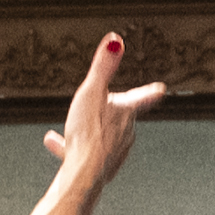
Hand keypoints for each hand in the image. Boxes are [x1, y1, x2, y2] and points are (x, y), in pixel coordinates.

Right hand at [46, 34, 166, 188]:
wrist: (83, 173)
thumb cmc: (89, 133)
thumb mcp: (91, 91)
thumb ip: (103, 66)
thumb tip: (115, 40)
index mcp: (126, 113)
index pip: (142, 98)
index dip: (150, 91)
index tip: (160, 90)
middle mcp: (126, 134)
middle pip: (120, 118)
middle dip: (108, 111)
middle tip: (99, 107)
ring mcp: (115, 153)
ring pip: (101, 136)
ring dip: (87, 130)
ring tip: (71, 128)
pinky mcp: (102, 169)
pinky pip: (86, 153)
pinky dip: (72, 146)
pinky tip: (54, 143)